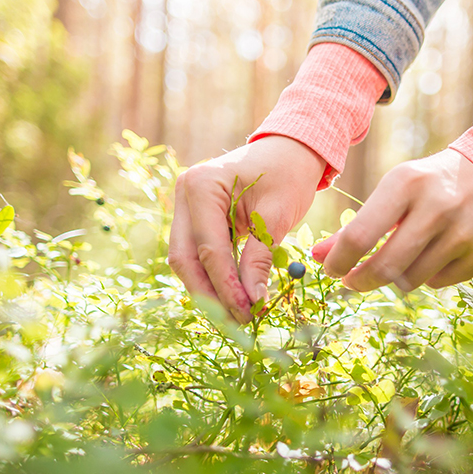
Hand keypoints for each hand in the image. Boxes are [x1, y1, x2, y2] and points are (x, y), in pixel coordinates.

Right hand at [169, 135, 325, 322]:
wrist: (289, 151)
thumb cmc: (288, 175)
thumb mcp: (277, 216)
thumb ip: (259, 258)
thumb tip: (252, 301)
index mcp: (201, 185)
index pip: (208, 248)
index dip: (226, 285)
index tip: (246, 312)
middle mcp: (184, 194)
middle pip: (184, 258)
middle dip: (209, 294)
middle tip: (236, 322)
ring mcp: (184, 206)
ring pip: (185, 260)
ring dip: (208, 290)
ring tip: (235, 315)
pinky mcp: (192, 218)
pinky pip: (195, 254)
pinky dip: (211, 276)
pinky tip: (231, 297)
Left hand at [312, 149, 472, 291]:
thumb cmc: (429, 184)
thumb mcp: (393, 191)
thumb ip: (355, 225)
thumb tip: (317, 257)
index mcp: (406, 184)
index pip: (360, 236)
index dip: (339, 261)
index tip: (332, 269)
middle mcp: (436, 208)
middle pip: (385, 266)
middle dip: (361, 281)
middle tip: (353, 281)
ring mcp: (462, 234)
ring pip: (410, 281)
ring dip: (396, 277)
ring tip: (400, 259)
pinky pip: (438, 283)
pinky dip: (427, 276)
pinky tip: (435, 254)